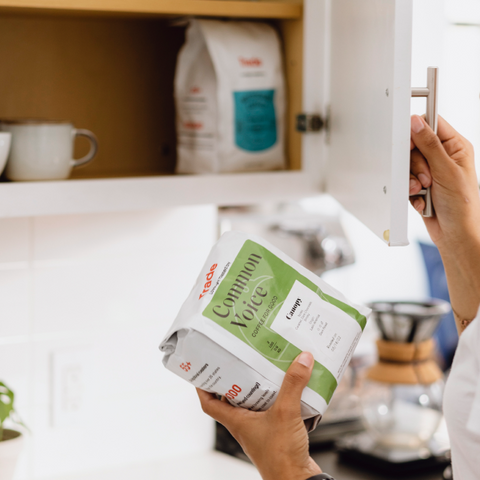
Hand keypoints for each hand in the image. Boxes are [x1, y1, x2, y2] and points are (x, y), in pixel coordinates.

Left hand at [196, 352, 321, 479]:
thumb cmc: (281, 458)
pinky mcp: (276, 433)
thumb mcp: (285, 412)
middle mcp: (245, 425)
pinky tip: (289, 390)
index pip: (209, 403)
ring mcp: (260, 430)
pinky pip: (272, 411)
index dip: (203, 387)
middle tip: (240, 361)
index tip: (203, 370)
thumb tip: (301, 360)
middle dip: (236, 380)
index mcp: (237, 421)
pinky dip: (278, 399)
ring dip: (258, 388)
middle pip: (233, 400)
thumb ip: (292, 385)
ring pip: (254, 404)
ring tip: (265, 369)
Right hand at [409, 114, 479, 249]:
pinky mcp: (420, 185)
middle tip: (426, 177)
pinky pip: (405, 181)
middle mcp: (443, 157)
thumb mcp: (446, 171)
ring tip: (424, 190)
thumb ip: (429, 145)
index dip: (417, 132)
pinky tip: (422, 199)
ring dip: (412, 180)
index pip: (432, 125)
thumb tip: (416, 122)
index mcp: (456, 147)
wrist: (454, 234)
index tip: (409, 144)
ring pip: (407, 165)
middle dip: (416, 165)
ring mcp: (430, 171)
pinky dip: (410, 191)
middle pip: (415, 147)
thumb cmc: (461, 206)